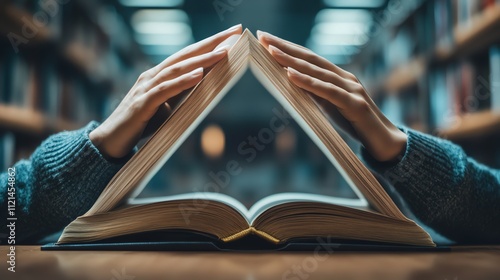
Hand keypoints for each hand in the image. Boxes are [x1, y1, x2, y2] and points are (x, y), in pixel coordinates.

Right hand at [90, 24, 242, 158]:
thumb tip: (206, 87)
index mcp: (159, 75)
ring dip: (202, 60)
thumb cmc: (140, 122)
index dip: (210, 43)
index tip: (232, 35)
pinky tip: (199, 75)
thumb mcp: (166, 106)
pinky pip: (165, 90)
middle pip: (185, 55)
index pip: (188, 55)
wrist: (112, 140)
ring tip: (224, 52)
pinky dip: (183, 82)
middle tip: (234, 32)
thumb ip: (181, 94)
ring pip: (177, 69)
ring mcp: (146, 88)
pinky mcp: (142, 104)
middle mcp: (152, 76)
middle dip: (211, 43)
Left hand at [257, 31, 406, 161]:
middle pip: (311, 59)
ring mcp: (351, 89)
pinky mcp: (354, 104)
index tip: (266, 39)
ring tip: (272, 51)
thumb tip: (291, 82)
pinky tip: (291, 74)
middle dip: (285, 47)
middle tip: (263, 36)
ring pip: (318, 71)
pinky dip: (308, 82)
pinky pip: (328, 91)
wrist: (383, 141)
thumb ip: (314, 94)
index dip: (288, 47)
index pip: (310, 58)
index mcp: (338, 77)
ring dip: (293, 60)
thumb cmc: (355, 124)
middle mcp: (345, 78)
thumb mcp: (329, 107)